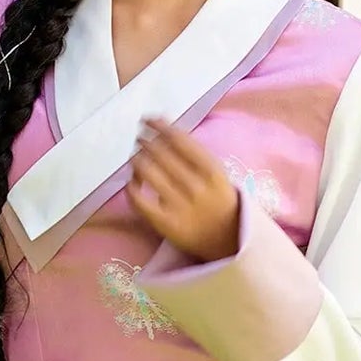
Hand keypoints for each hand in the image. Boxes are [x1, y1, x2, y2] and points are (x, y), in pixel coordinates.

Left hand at [129, 117, 240, 261]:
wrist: (229, 241)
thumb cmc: (219, 201)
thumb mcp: (217, 175)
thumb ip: (195, 155)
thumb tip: (164, 129)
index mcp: (212, 171)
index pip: (179, 140)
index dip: (160, 126)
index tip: (148, 119)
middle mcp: (196, 187)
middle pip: (161, 154)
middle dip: (145, 141)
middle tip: (138, 138)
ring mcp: (180, 206)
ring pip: (148, 172)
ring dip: (137, 159)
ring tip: (134, 157)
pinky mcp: (165, 224)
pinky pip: (139, 200)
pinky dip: (132, 186)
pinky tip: (132, 181)